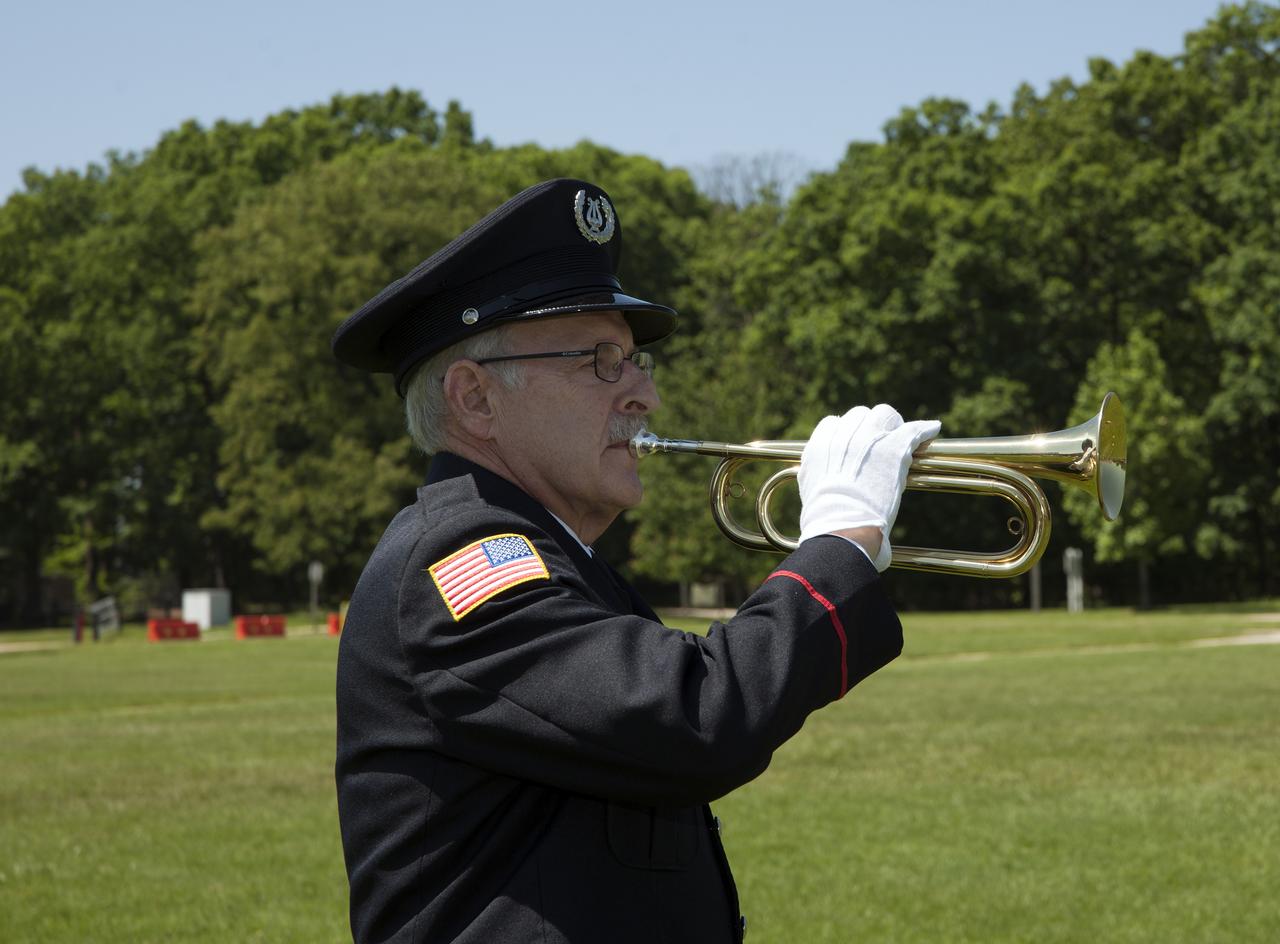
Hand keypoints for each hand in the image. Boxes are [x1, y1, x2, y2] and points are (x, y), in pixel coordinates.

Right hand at [798, 404, 940, 571]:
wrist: (842, 526)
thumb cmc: (826, 519)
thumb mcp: (811, 489)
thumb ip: (818, 475)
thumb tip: (823, 482)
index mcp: (819, 445)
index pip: (833, 423)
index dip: (845, 433)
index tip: (854, 445)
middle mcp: (842, 435)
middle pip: (859, 414)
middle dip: (869, 426)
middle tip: (879, 441)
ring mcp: (869, 439)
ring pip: (884, 414)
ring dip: (892, 424)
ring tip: (901, 436)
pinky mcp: (894, 447)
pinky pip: (913, 429)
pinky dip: (924, 430)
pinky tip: (932, 429)